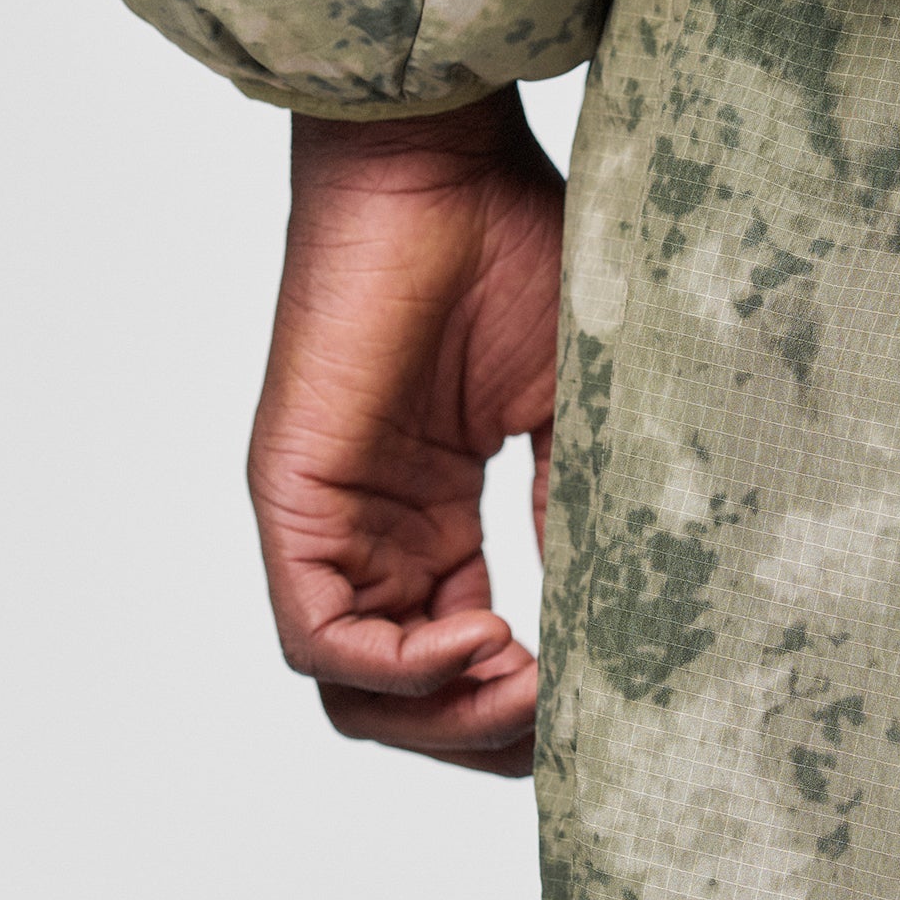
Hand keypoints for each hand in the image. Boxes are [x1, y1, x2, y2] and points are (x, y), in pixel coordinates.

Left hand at [247, 87, 562, 775]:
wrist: (438, 167)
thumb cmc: (505, 249)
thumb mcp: (564, 403)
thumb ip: (569, 510)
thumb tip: (604, 620)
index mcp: (435, 514)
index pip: (460, 655)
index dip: (523, 703)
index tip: (601, 695)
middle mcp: (379, 530)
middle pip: (404, 697)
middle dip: (485, 732)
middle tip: (565, 714)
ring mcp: (332, 518)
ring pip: (357, 689)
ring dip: (449, 716)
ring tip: (531, 683)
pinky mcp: (295, 495)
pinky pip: (318, 637)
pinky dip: (400, 669)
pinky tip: (485, 636)